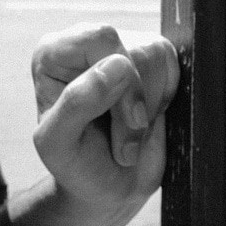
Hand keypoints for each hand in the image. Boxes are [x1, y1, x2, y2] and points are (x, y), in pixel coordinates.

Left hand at [31, 24, 177, 211]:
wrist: (108, 187)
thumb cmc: (77, 165)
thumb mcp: (59, 145)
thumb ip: (76, 103)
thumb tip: (116, 66)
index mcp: (52, 54)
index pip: (100, 38)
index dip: (121, 79)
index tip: (124, 121)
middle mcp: (83, 44)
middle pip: (134, 49)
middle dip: (137, 101)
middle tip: (125, 143)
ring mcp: (119, 48)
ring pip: (158, 54)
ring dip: (152, 105)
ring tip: (131, 135)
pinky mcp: (149, 60)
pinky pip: (174, 65)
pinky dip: (166, 99)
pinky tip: (146, 120)